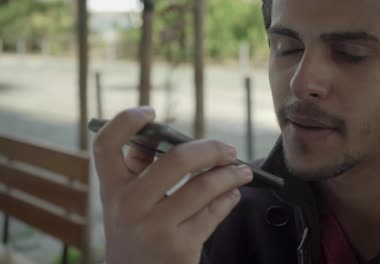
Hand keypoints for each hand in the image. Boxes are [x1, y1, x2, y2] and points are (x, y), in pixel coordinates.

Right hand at [92, 106, 252, 263]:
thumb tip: (156, 135)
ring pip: (204, 187)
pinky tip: (233, 194)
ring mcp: (154, 228)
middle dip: (211, 149)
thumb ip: (138, 170)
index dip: (125, 121)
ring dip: (230, 175)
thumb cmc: (137, 234)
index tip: (150, 111)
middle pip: (177, 159)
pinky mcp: (179, 246)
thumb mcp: (126, 204)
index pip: (105, 145)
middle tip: (228, 150)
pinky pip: (213, 213)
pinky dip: (228, 198)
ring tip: (242, 171)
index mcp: (111, 189)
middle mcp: (129, 206)